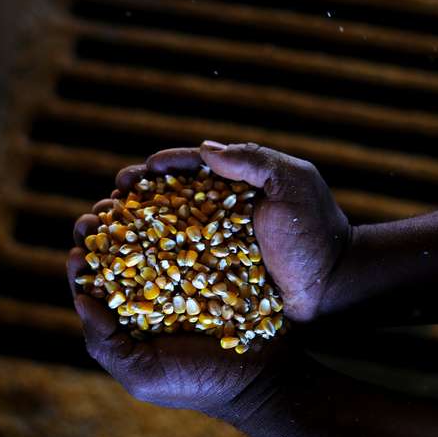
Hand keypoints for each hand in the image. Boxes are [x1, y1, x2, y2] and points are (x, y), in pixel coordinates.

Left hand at [67, 214, 288, 415]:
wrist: (260, 376)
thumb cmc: (197, 382)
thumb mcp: (143, 374)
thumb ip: (106, 343)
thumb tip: (81, 300)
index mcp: (129, 314)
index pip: (97, 283)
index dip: (83, 264)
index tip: (79, 250)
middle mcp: (154, 286)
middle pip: (120, 248)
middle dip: (103, 228)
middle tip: (96, 215)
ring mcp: (184, 267)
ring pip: (152, 230)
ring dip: (134, 209)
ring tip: (124, 192)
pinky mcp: (215, 254)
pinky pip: (193, 227)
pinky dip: (178, 206)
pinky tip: (166, 188)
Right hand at [115, 141, 350, 320]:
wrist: (335, 287)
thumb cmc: (317, 232)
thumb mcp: (294, 183)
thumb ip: (253, 161)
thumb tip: (205, 149)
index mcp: (235, 186)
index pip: (189, 170)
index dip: (159, 169)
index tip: (136, 175)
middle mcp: (219, 216)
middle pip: (166, 202)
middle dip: (132, 201)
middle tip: (107, 205)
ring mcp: (214, 250)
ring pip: (163, 237)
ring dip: (130, 235)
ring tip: (102, 236)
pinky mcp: (214, 280)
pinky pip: (175, 271)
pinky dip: (147, 269)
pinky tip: (122, 274)